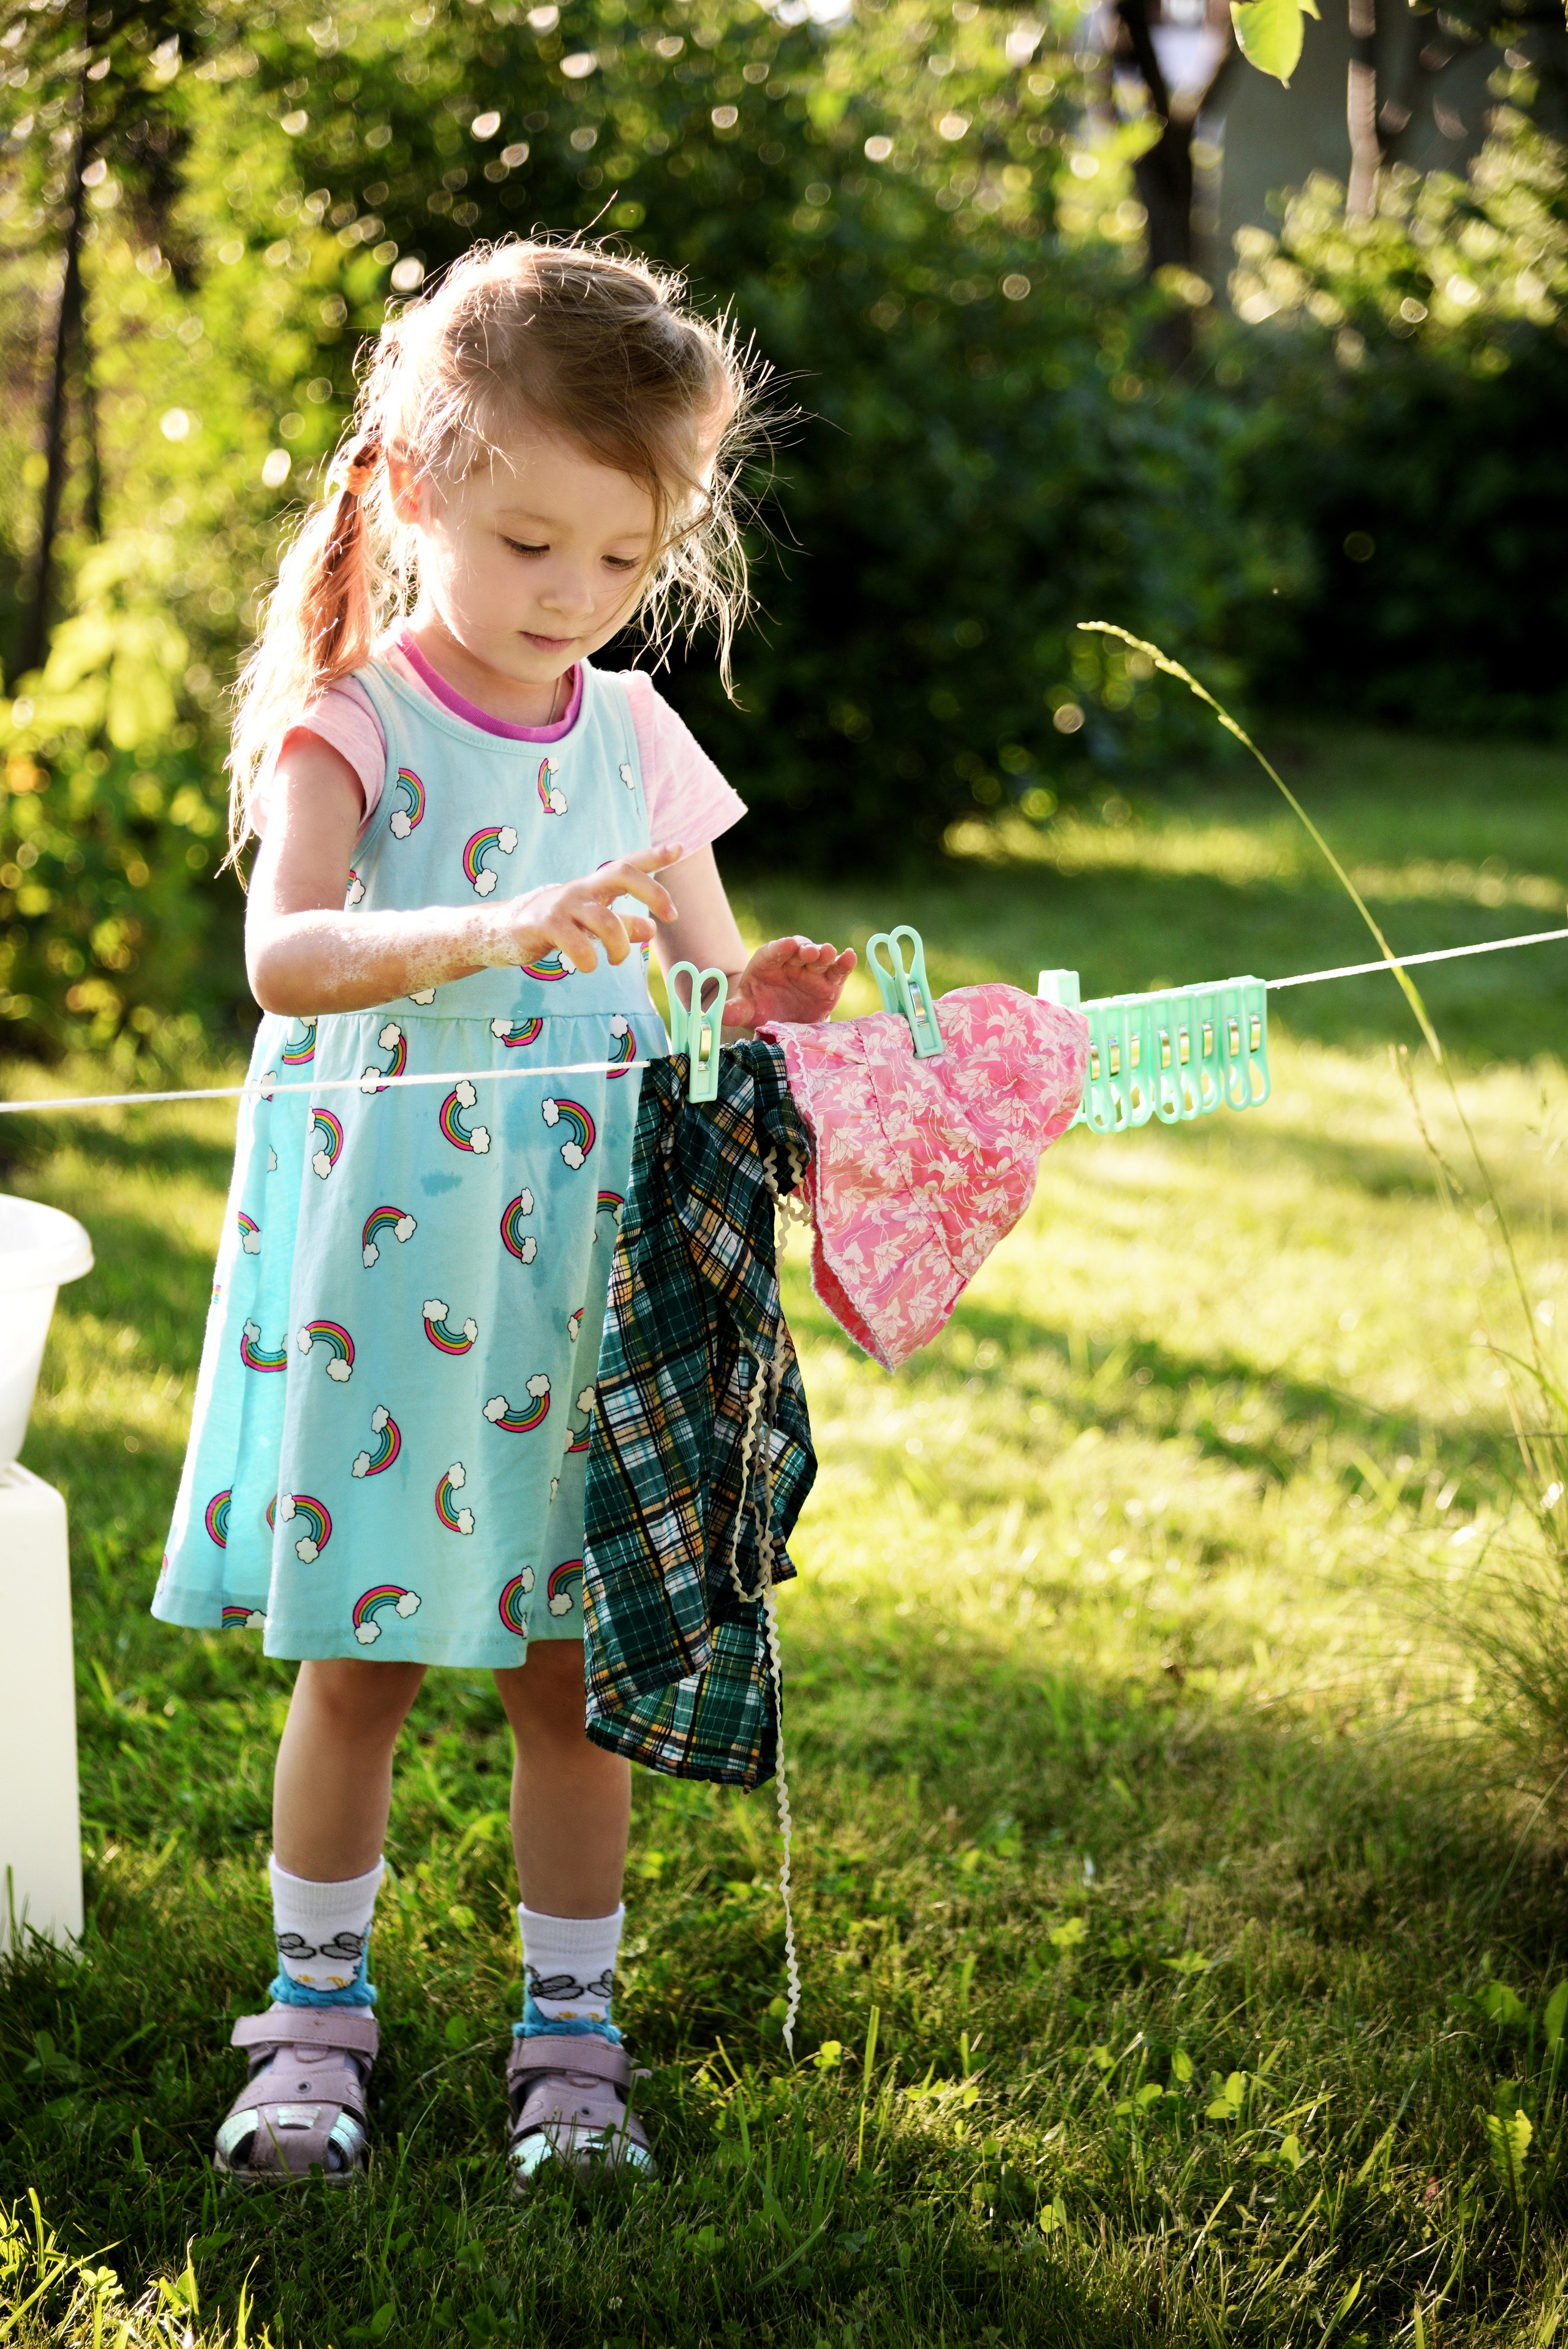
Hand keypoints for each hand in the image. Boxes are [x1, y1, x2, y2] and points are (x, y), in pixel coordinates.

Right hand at [499, 844, 681, 974]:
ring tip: (617, 961)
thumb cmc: (556, 925)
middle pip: (622, 873)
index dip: (653, 856)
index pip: (627, 864)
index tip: (679, 848)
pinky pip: (575, 943)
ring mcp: (562, 904)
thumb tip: (652, 929)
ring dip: (620, 946)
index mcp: (594, 886)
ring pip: (605, 920)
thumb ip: (623, 925)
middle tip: (671, 917)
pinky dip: (588, 960)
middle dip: (653, 891)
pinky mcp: (544, 924)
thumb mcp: (592, 925)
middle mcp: (581, 889)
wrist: (505, 929)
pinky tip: (587, 965)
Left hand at [723, 935, 856, 1030]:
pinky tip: (850, 956)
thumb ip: (735, 1010)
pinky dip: (845, 963)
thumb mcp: (746, 1010)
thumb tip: (717, 1013)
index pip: (773, 952)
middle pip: (799, 951)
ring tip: (829, 952)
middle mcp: (791, 963)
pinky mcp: (830, 983)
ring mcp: (812, 972)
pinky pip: (838, 970)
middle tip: (810, 951)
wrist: (783, 1022)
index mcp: (768, 963)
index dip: (780, 949)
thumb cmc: (761, 1010)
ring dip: (825, 954)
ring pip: (820, 958)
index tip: (787, 946)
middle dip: (805, 950)